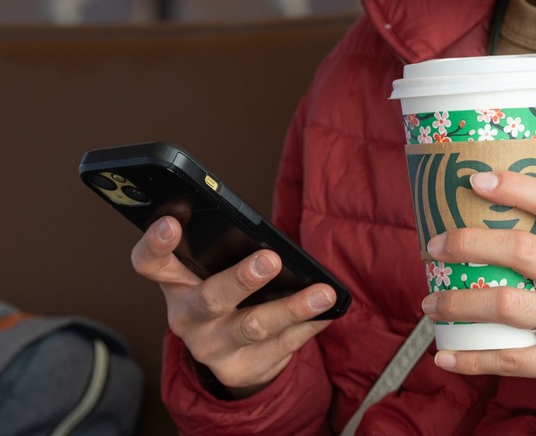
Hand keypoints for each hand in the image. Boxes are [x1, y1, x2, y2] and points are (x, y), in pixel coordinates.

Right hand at [131, 216, 336, 396]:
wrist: (234, 355)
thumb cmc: (228, 296)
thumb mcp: (214, 274)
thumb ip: (227, 254)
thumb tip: (273, 243)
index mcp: (175, 283)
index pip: (150, 263)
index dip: (155, 243)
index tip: (171, 222)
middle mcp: (187, 318)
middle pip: (210, 298)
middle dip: (241, 279)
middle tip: (271, 259)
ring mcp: (212, 348)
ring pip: (253, 327)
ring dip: (291, 307)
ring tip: (322, 293)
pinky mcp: (241, 370)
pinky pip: (282, 346)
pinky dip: (308, 326)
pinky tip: (328, 312)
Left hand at [420, 171, 535, 414]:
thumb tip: (477, 214)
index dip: (516, 187)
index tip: (474, 181)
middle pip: (520, 250)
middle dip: (467, 245)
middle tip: (433, 249)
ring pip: (504, 304)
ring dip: (457, 303)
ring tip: (431, 303)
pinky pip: (507, 359)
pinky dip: (469, 359)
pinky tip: (443, 356)